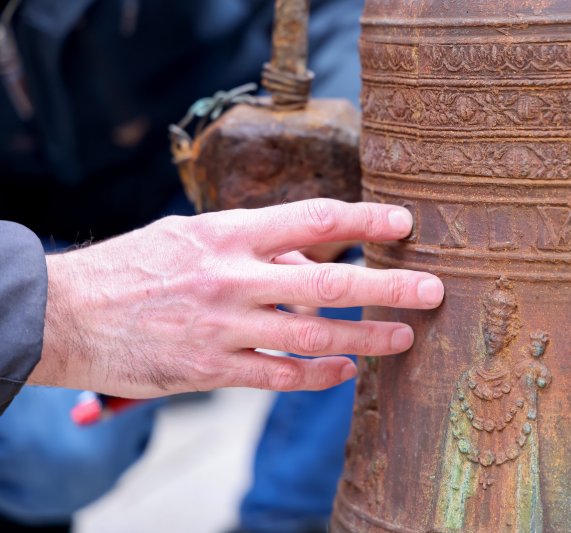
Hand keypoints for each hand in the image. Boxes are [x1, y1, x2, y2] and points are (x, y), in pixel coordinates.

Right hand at [30, 199, 443, 397]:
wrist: (68, 315)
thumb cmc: (134, 267)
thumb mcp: (190, 236)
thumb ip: (250, 246)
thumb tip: (306, 262)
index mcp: (227, 234)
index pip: (310, 219)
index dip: (362, 218)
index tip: (402, 221)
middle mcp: (233, 279)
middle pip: (327, 282)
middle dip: (388, 285)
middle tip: (432, 289)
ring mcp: (225, 327)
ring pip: (314, 337)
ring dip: (366, 338)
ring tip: (405, 336)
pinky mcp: (213, 370)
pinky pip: (280, 376)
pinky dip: (319, 376)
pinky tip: (345, 372)